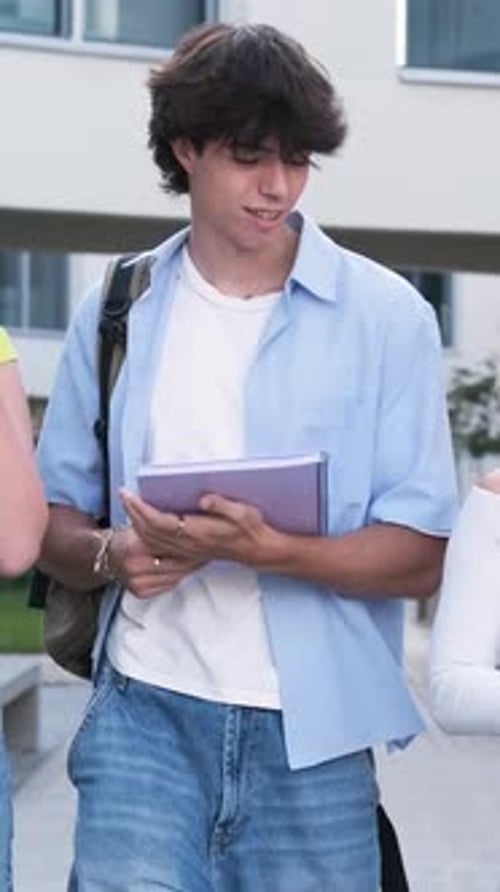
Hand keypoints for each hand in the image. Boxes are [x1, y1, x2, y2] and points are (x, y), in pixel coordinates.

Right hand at [107, 524, 204, 598]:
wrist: (109, 556)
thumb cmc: (129, 537)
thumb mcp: (141, 524)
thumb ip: (159, 526)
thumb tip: (188, 519)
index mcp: (135, 545)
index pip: (169, 544)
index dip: (188, 540)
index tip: (203, 536)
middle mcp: (135, 566)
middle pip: (175, 561)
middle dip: (195, 554)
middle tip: (209, 546)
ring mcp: (137, 581)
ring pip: (175, 574)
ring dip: (191, 566)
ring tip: (203, 556)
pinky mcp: (140, 592)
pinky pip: (169, 584)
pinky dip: (180, 576)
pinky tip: (188, 568)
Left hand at [119, 488, 287, 569]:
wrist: (257, 551)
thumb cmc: (251, 529)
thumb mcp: (243, 513)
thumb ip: (223, 505)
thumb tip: (204, 498)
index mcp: (198, 533)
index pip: (160, 522)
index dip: (142, 510)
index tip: (130, 495)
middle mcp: (189, 545)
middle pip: (150, 532)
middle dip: (133, 513)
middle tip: (124, 494)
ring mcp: (187, 551)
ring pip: (152, 541)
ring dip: (136, 523)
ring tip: (129, 504)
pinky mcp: (187, 552)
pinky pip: (159, 547)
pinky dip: (145, 535)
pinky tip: (140, 523)